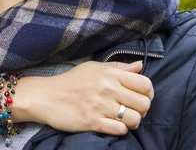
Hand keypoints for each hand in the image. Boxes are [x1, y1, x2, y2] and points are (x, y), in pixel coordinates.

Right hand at [25, 61, 152, 134]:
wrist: (47, 96)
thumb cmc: (72, 81)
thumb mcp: (94, 68)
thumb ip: (118, 67)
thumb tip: (140, 66)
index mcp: (109, 74)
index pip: (145, 84)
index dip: (149, 93)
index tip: (142, 97)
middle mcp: (107, 89)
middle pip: (143, 103)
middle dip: (142, 109)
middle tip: (133, 110)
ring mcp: (100, 106)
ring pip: (134, 119)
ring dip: (133, 121)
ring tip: (125, 119)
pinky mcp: (92, 122)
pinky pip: (119, 130)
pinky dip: (121, 129)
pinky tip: (114, 125)